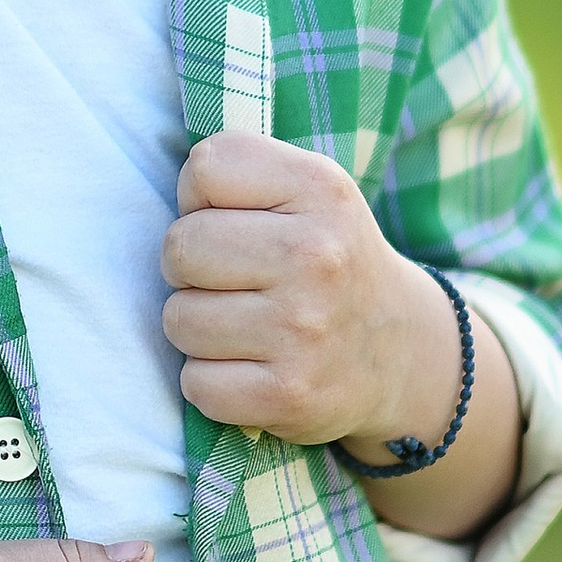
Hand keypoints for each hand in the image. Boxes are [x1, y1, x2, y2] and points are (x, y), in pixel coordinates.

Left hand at [158, 131, 520, 539]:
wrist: (400, 350)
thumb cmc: (326, 258)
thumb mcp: (307, 189)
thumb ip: (239, 170)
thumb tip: (162, 188)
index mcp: (320, 188)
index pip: (204, 167)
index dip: (203, 199)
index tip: (237, 223)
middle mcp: (317, 255)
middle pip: (179, 247)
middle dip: (191, 267)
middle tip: (236, 281)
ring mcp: (305, 329)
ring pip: (178, 319)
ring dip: (199, 328)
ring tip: (247, 325)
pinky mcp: (290, 393)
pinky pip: (196, 384)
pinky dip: (213, 382)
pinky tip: (253, 368)